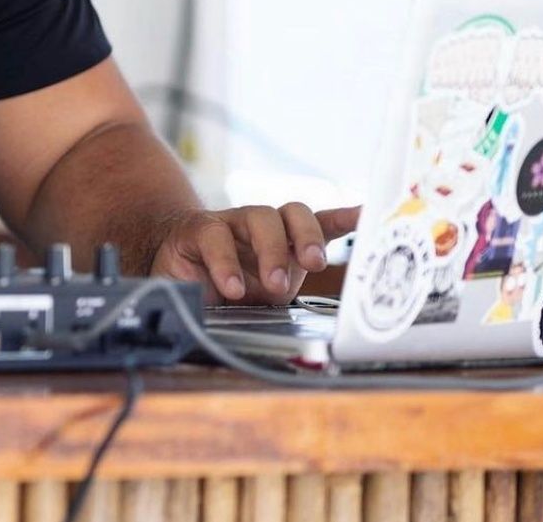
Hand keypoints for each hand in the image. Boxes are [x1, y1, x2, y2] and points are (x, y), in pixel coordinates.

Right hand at [149, 203, 359, 303]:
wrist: (174, 274)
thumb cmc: (226, 287)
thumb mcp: (264, 299)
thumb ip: (288, 302)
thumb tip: (324, 331)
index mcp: (284, 241)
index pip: (319, 222)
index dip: (345, 218)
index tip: (368, 217)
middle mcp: (261, 226)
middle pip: (294, 212)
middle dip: (308, 236)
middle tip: (313, 265)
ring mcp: (231, 223)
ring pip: (260, 216)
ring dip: (272, 250)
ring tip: (272, 285)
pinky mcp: (198, 230)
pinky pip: (216, 235)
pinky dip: (226, 262)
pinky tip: (232, 288)